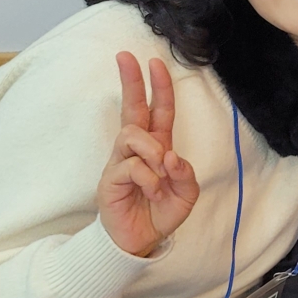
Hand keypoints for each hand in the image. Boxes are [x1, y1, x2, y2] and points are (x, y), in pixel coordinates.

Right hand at [97, 52, 198, 256]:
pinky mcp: (110, 179)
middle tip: (126, 56)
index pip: (159, 111)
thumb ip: (185, 174)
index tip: (154, 62)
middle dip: (131, 81)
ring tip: (160, 172)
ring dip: (152, 150)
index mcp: (158, 147)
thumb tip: (171, 156)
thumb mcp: (186, 194)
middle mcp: (138, 150)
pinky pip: (131, 166)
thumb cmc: (161, 212)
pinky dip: (148, 178)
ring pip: (133, 135)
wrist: (140, 240)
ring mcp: (121, 162)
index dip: (159, 88)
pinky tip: (152, 192)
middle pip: (133, 108)